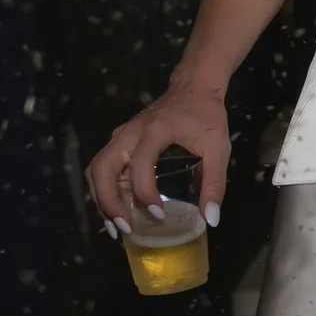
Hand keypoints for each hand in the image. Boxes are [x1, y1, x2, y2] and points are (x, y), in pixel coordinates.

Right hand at [85, 83, 229, 231]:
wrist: (193, 87)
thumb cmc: (206, 116)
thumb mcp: (218, 147)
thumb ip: (215, 183)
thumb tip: (211, 219)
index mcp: (155, 130)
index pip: (139, 164)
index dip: (145, 192)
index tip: (159, 214)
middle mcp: (130, 132)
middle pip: (102, 168)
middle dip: (108, 202)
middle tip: (125, 228)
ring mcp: (121, 136)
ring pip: (96, 169)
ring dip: (101, 200)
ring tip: (117, 228)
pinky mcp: (120, 142)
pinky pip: (103, 169)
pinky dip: (105, 192)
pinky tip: (118, 212)